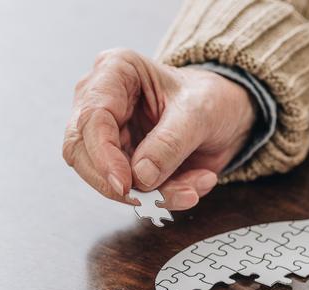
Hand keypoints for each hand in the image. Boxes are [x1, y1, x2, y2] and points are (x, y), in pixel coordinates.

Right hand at [63, 49, 255, 209]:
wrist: (226, 114)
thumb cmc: (210, 98)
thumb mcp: (199, 113)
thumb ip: (170, 143)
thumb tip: (140, 176)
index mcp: (115, 71)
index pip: (91, 117)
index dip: (103, 156)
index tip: (126, 184)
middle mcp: (101, 101)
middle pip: (82, 152)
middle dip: (119, 183)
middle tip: (154, 200)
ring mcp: (107, 134)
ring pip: (105, 177)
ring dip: (150, 194)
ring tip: (191, 190)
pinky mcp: (120, 161)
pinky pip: (130, 190)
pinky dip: (162, 196)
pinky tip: (193, 186)